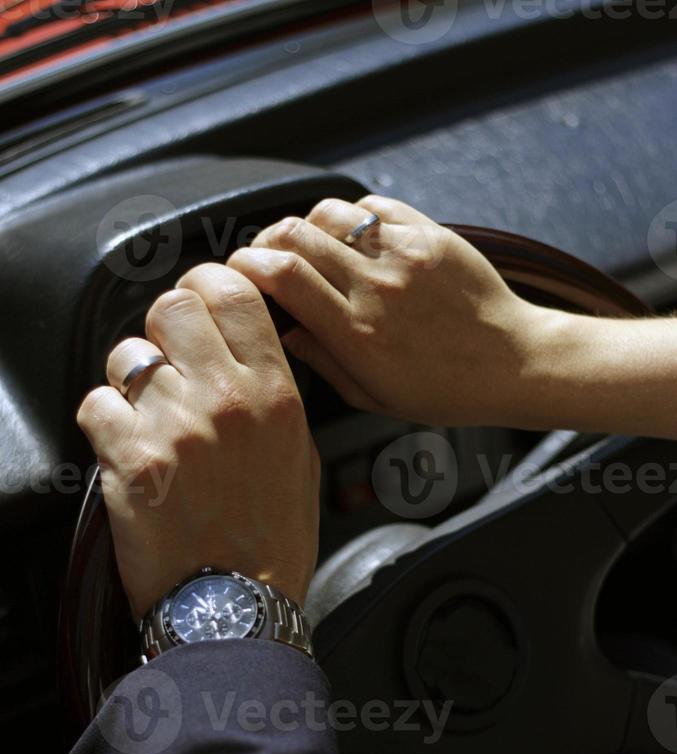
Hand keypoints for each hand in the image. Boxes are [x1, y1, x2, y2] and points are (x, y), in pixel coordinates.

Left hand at [77, 265, 319, 619]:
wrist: (236, 607)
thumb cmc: (272, 542)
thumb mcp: (300, 458)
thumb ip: (274, 396)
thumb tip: (242, 356)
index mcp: (275, 395)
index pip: (233, 292)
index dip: (207, 286)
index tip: (199, 302)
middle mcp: (226, 400)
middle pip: (173, 306)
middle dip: (163, 326)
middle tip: (167, 357)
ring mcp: (176, 426)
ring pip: (127, 355)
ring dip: (131, 379)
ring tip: (146, 415)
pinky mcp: (130, 459)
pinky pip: (96, 403)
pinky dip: (104, 421)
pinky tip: (125, 447)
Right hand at [227, 195, 544, 428]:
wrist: (514, 363)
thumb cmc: (444, 391)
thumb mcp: (374, 396)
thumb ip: (323, 361)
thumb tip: (284, 331)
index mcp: (357, 333)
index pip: (282, 275)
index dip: (246, 265)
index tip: (237, 271)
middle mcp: (377, 287)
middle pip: (295, 235)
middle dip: (265, 240)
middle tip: (263, 255)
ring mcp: (405, 255)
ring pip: (330, 213)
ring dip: (307, 225)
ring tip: (310, 246)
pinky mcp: (431, 235)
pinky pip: (374, 207)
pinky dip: (352, 217)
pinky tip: (353, 238)